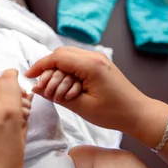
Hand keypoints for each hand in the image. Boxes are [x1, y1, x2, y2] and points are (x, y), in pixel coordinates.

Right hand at [27, 47, 144, 131]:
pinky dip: (67, 72)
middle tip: (42, 88)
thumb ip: (57, 96)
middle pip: (61, 53)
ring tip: (56, 93)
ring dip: (58, 72)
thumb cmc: (114, 113)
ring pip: (68, 57)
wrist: (138, 113)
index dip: (40, 66)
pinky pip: (77, 62)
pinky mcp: (100, 64)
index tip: (28, 77)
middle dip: (48, 69)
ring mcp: (98, 59)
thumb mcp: (82, 107)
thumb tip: (37, 88)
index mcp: (91, 65)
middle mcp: (94, 57)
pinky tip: (65, 88)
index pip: (57, 57)